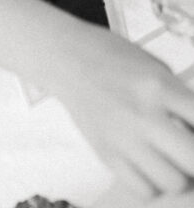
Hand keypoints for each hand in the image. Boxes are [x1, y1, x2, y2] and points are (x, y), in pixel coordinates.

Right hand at [51, 28, 193, 199]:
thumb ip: (181, 98)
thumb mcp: (155, 66)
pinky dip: (155, 184)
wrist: (66, 58)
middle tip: (189, 150)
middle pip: (193, 159)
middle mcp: (142, 115)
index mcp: (158, 85)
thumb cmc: (113, 57)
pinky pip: (144, 189)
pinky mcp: (107, 155)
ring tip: (173, 159)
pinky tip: (152, 166)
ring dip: (179, 173)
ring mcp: (123, 139)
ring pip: (172, 182)